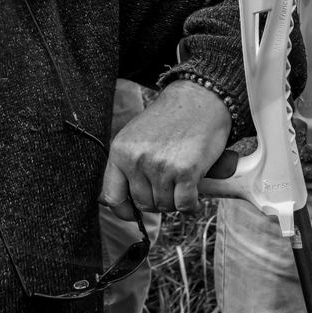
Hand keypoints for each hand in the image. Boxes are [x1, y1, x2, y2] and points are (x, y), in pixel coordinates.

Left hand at [101, 79, 231, 218]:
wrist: (200, 99)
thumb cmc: (171, 120)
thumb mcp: (137, 137)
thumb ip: (129, 165)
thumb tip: (125, 203)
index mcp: (120, 150)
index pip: (112, 196)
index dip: (124, 210)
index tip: (134, 213)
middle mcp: (137, 159)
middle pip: (143, 203)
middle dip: (158, 199)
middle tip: (170, 185)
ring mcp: (161, 166)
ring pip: (165, 206)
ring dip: (176, 200)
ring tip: (183, 182)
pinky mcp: (186, 171)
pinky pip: (185, 205)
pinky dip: (192, 205)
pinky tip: (196, 196)